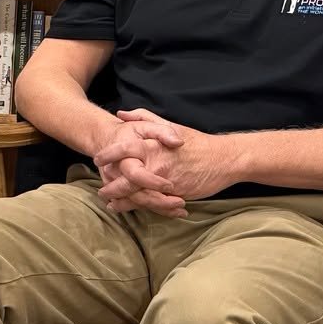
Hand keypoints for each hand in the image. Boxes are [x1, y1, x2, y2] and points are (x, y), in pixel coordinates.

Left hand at [94, 108, 234, 212]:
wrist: (224, 159)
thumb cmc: (196, 142)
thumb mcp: (170, 125)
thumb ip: (144, 118)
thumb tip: (121, 113)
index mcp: (153, 145)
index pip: (123, 149)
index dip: (108, 155)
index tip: (97, 159)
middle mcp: (156, 163)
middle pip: (125, 177)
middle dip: (111, 186)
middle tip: (101, 190)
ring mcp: (164, 180)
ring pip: (137, 194)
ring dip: (122, 201)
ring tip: (111, 204)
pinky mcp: (174, 195)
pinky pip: (153, 204)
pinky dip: (140, 208)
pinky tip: (131, 209)